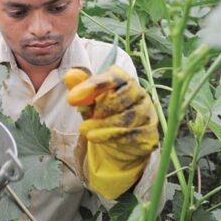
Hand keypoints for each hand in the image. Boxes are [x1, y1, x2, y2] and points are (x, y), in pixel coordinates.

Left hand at [65, 65, 158, 199]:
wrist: (120, 145)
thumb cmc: (104, 117)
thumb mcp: (89, 103)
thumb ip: (80, 88)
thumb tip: (70, 75)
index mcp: (125, 81)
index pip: (114, 77)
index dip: (93, 86)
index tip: (71, 98)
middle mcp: (140, 94)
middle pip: (121, 97)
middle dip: (99, 109)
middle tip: (83, 121)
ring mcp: (147, 114)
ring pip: (125, 117)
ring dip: (102, 125)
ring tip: (85, 130)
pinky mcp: (149, 133)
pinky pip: (132, 134)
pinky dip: (111, 137)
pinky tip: (97, 138)